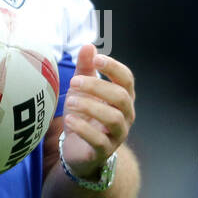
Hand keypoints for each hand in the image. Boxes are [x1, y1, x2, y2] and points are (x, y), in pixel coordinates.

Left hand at [59, 44, 134, 179]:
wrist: (77, 148)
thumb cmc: (84, 114)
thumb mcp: (82, 89)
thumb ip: (85, 68)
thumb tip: (89, 45)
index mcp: (122, 97)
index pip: (127, 79)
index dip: (114, 68)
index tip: (97, 59)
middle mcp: (125, 115)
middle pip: (121, 97)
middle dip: (97, 87)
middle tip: (74, 82)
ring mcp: (117, 134)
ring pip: (113, 118)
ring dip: (90, 107)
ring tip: (70, 102)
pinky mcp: (104, 151)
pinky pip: (99, 141)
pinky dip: (84, 129)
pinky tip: (70, 120)